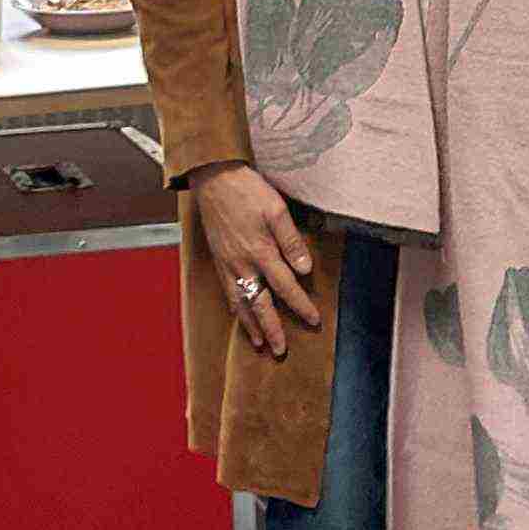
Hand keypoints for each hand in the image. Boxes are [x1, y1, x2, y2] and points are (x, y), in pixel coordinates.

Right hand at [192, 166, 320, 358]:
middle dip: (272, 328)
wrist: (214, 179)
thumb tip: (305, 269)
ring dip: (252, 325)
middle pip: (261, 304)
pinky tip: (240, 316)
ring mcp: (228, 264)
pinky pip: (227, 292)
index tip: (314, 321)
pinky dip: (235, 309)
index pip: (286, 286)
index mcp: (261, 251)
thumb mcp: (277, 210)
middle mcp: (243, 263)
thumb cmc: (248, 190)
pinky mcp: (218, 260)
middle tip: (281, 350)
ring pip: (241, 303)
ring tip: (260, 344)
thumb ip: (292, 241)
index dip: (301, 305)